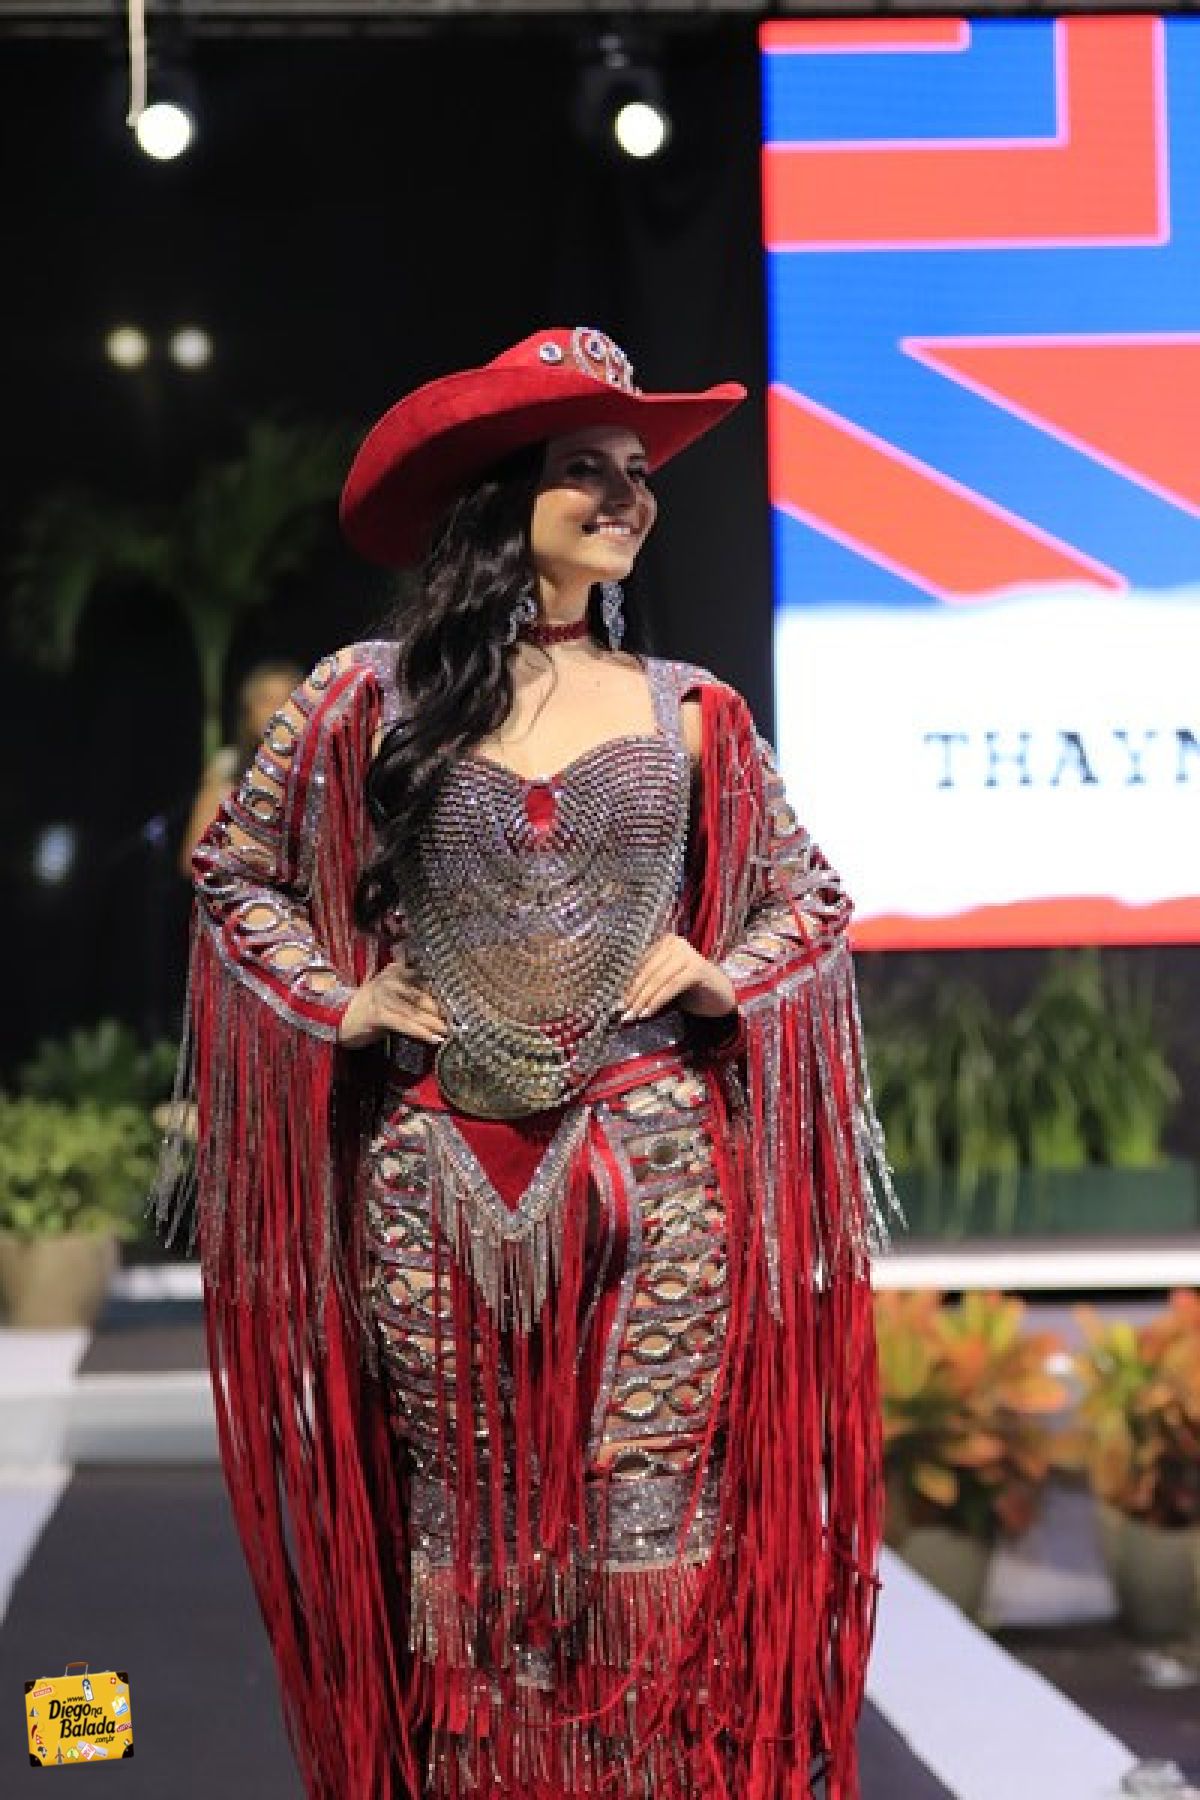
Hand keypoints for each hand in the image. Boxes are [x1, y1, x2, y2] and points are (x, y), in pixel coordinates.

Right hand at [337, 958, 449, 1049]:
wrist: (338, 1019)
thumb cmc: (370, 1009)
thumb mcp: (394, 997)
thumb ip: (414, 997)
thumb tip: (443, 1008)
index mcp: (397, 971)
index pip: (426, 982)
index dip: (443, 996)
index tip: (460, 1006)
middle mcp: (390, 979)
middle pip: (422, 997)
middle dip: (441, 1011)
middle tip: (457, 1022)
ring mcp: (382, 994)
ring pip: (415, 1011)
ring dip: (434, 1024)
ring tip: (448, 1032)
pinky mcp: (377, 1012)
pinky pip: (404, 1023)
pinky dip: (420, 1032)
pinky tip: (433, 1038)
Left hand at [619, 934, 736, 1022]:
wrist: (721, 997)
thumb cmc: (690, 990)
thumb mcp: (665, 983)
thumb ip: (648, 985)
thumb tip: (622, 1000)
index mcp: (666, 943)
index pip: (642, 964)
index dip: (629, 984)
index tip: (620, 1003)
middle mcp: (677, 943)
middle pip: (648, 971)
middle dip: (635, 994)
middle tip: (625, 1012)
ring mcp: (689, 954)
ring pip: (658, 979)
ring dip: (644, 999)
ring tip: (634, 1015)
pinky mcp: (697, 968)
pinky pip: (671, 986)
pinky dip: (657, 1000)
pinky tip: (648, 1013)